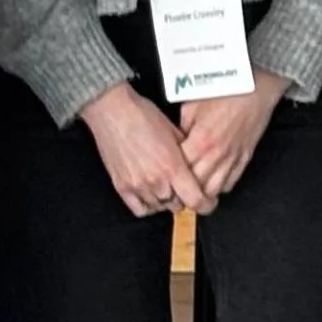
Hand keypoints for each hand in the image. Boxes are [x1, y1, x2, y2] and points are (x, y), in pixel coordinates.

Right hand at [79, 84, 213, 217]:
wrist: (113, 112)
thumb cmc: (143, 116)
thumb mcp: (174, 131)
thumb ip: (186, 153)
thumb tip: (194, 164)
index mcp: (173, 167)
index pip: (195, 199)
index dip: (205, 204)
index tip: (208, 202)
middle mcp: (156, 181)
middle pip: (178, 205)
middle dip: (184, 198)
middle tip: (183, 188)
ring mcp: (138, 186)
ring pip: (159, 208)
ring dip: (166, 201)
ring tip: (166, 188)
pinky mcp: (122, 187)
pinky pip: (139, 209)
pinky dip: (148, 206)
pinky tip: (151, 196)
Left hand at [176, 72, 286, 200]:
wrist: (256, 90)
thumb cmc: (227, 93)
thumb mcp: (193, 105)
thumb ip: (181, 127)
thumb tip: (175, 140)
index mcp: (200, 141)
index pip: (179, 170)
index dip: (171, 172)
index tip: (167, 171)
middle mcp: (215, 155)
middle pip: (195, 185)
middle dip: (184, 187)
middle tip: (177, 185)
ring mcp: (231, 159)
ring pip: (213, 190)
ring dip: (202, 191)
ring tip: (194, 187)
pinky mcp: (244, 159)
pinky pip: (230, 183)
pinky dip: (219, 186)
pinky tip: (212, 180)